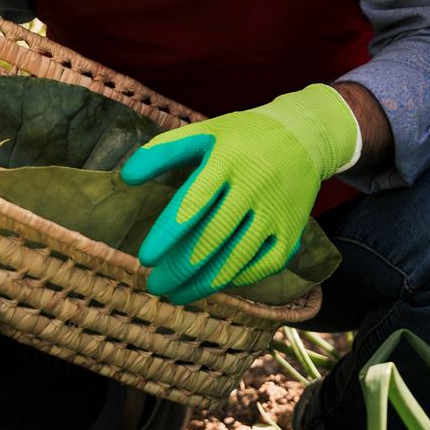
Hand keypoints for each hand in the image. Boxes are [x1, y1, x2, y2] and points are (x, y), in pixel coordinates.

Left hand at [119, 84, 357, 304]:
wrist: (304, 137)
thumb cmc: (243, 138)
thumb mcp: (204, 133)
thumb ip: (163, 152)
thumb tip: (125, 177)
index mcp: (227, 161)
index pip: (193, 204)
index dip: (168, 235)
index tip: (145, 258)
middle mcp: (253, 188)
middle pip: (212, 238)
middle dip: (180, 268)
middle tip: (155, 285)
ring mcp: (275, 213)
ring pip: (236, 258)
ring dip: (204, 283)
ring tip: (177, 296)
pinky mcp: (291, 232)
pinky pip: (264, 265)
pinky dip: (238, 279)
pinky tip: (215, 284)